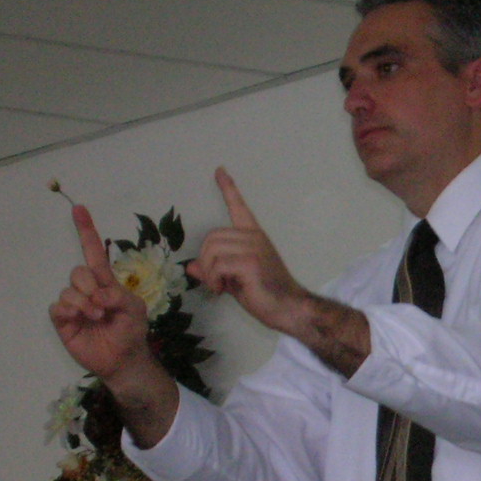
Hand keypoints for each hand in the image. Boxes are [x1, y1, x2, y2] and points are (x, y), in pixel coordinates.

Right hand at [49, 204, 152, 382]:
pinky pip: (58, 306)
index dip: (86, 231)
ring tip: (97, 316)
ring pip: (68, 289)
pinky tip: (81, 319)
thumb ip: (120, 296)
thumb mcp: (136, 310)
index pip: (93, 253)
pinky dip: (71, 310)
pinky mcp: (63, 320)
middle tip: (103, 305)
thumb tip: (98, 294)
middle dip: (90, 285)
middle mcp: (87, 290)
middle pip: (78, 271)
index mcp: (105, 283)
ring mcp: (74, 305)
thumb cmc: (131, 331)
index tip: (79, 208)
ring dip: (84, 302)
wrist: (123, 360)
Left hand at [190, 168, 311, 334]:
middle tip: (215, 281)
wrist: (289, 309)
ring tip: (220, 286)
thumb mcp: (233, 280)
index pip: (240, 207)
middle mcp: (254, 237)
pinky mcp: (250, 261)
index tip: (220, 171)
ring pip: (211, 250)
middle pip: (211, 237)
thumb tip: (191, 267)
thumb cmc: (266, 296)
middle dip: (205, 261)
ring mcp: (254, 247)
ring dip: (209, 273)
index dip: (228, 189)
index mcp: (253, 237)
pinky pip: (217, 265)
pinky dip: (214, 280)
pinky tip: (223, 289)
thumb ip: (214, 270)